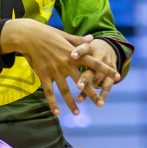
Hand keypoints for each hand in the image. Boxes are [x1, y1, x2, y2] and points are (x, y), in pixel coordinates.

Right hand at [4, 19, 119, 116]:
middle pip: (83, 82)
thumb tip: (92, 38)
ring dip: (72, 103)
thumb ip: (79, 40)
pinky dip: (53, 103)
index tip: (118, 77)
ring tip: (78, 113)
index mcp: (74, 54)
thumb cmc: (47, 34)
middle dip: (93, 94)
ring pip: (66, 91)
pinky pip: (49, 92)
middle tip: (101, 104)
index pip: (94, 63)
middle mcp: (67, 64)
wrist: (28, 35)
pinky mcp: (43, 75)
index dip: (106, 70)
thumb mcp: (65, 35)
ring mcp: (55, 71)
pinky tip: (57, 113)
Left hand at [75, 40, 119, 107]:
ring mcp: (107, 66)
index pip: (84, 48)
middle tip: (79, 86)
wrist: (109, 47)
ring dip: (90, 91)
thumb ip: (70, 46)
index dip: (79, 52)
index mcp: (90, 48)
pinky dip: (104, 95)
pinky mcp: (111, 75)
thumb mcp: (80, 44)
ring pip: (98, 79)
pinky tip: (100, 103)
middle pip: (93, 67)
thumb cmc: (86, 49)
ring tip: (80, 100)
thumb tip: (56, 44)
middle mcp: (100, 56)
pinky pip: (108, 86)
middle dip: (86, 78)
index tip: (72, 56)